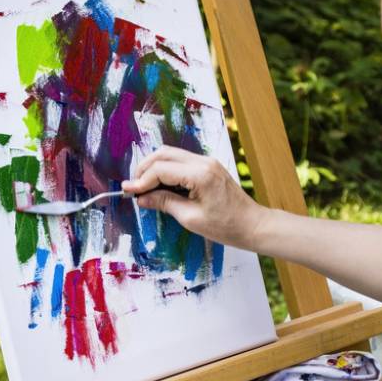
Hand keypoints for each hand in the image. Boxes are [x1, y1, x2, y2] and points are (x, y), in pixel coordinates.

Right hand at [121, 146, 267, 251]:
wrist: (253, 225)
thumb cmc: (226, 226)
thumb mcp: (191, 218)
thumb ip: (164, 203)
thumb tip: (142, 197)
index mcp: (200, 175)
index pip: (161, 169)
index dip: (141, 180)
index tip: (128, 192)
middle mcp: (203, 162)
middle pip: (163, 154)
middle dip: (144, 169)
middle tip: (133, 188)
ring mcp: (207, 162)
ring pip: (171, 155)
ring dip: (154, 168)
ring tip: (144, 188)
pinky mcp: (208, 167)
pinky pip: (181, 162)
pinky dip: (166, 170)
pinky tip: (160, 186)